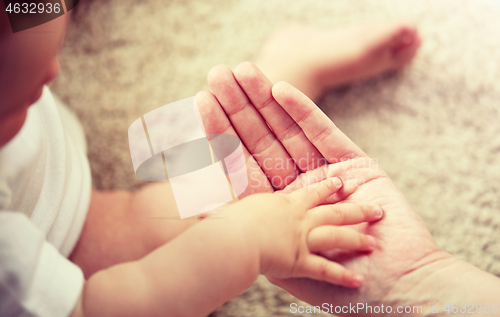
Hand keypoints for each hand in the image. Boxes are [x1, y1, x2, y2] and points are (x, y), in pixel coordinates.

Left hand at [196, 62, 446, 308]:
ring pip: (289, 132)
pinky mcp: (355, 165)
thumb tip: (193, 207)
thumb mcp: (279, 258)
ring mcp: (326, 173)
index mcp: (277, 209)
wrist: (397, 288)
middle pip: (263, 141)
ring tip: (244, 71)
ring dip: (266, 101)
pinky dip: (303, 112)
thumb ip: (244, 227)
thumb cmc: (338, 286)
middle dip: (240, 107)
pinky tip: (280, 90)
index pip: (243, 164)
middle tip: (218, 73)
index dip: (222, 133)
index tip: (201, 101)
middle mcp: (298, 187)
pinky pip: (324, 133)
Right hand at [221, 177, 383, 288]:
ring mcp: (302, 240)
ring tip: (373, 243)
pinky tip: (357, 282)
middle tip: (376, 210)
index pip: (312, 193)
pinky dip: (341, 277)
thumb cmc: (227, 220)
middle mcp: (299, 219)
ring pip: (336, 237)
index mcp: (285, 204)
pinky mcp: (300, 261)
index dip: (328, 188)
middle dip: (357, 211)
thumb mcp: (229, 201)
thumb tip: (218, 184)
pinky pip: (324, 270)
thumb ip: (228, 193)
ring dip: (356, 240)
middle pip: (334, 212)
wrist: (231, 238)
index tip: (342, 183)